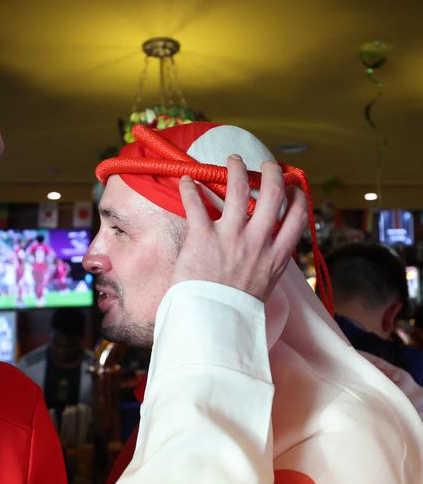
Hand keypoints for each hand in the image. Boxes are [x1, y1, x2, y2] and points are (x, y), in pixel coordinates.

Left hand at [170, 155, 306, 301]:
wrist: (213, 324)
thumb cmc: (235, 313)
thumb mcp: (264, 289)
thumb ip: (266, 267)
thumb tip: (265, 259)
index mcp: (276, 257)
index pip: (297, 217)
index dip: (298, 196)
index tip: (293, 187)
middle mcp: (258, 242)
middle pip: (273, 194)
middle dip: (272, 173)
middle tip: (266, 164)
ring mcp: (231, 237)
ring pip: (238, 189)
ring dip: (236, 169)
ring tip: (233, 159)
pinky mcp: (203, 238)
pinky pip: (195, 204)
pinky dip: (190, 188)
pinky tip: (187, 179)